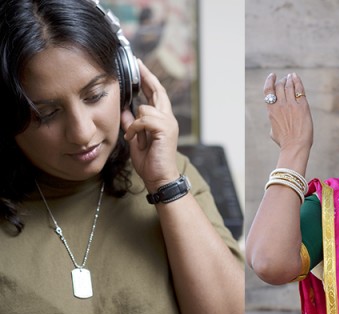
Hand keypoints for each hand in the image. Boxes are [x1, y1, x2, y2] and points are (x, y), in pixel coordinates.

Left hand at [121, 60, 179, 192]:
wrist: (159, 178)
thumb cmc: (150, 162)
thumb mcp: (136, 139)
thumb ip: (132, 124)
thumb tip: (124, 111)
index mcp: (163, 120)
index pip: (156, 95)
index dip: (148, 80)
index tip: (139, 67)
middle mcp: (168, 119)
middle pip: (158, 91)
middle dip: (147, 77)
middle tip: (137, 64)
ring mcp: (168, 123)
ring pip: (145, 108)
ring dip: (134, 122)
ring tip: (133, 137)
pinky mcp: (164, 129)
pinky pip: (143, 119)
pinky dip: (135, 128)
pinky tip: (133, 139)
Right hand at [263, 73, 312, 152]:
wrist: (295, 146)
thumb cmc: (284, 141)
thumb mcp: (273, 130)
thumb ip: (273, 120)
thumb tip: (275, 118)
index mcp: (271, 110)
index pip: (268, 90)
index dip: (270, 80)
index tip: (272, 76)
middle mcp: (280, 105)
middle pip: (279, 86)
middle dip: (282, 81)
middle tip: (285, 79)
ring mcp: (291, 105)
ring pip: (289, 85)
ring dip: (289, 79)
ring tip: (291, 76)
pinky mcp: (302, 106)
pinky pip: (299, 89)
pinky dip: (297, 81)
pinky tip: (295, 76)